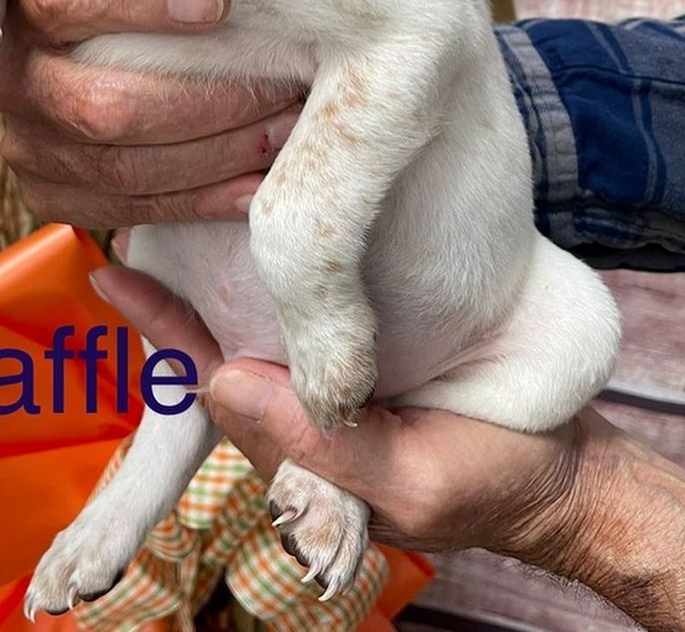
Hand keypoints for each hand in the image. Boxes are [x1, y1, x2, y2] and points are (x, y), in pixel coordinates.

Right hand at [0, 0, 302, 226]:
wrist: (130, 52)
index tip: (222, 2)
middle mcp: (14, 73)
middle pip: (102, 104)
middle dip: (209, 103)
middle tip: (284, 90)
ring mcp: (24, 140)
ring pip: (119, 168)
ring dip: (217, 155)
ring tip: (283, 133)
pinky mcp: (45, 192)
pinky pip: (123, 210)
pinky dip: (200, 201)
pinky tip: (254, 185)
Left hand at [90, 265, 586, 554]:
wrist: (565, 469)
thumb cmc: (492, 479)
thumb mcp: (409, 479)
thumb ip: (316, 446)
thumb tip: (227, 378)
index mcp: (296, 440)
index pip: (212, 381)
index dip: (166, 329)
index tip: (119, 277)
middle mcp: (303, 404)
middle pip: (221, 345)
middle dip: (174, 297)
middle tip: (130, 225)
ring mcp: (337, 373)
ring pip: (260, 320)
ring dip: (222, 270)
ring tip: (182, 204)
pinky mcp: (372, 345)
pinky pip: (313, 305)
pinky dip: (287, 262)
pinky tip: (276, 216)